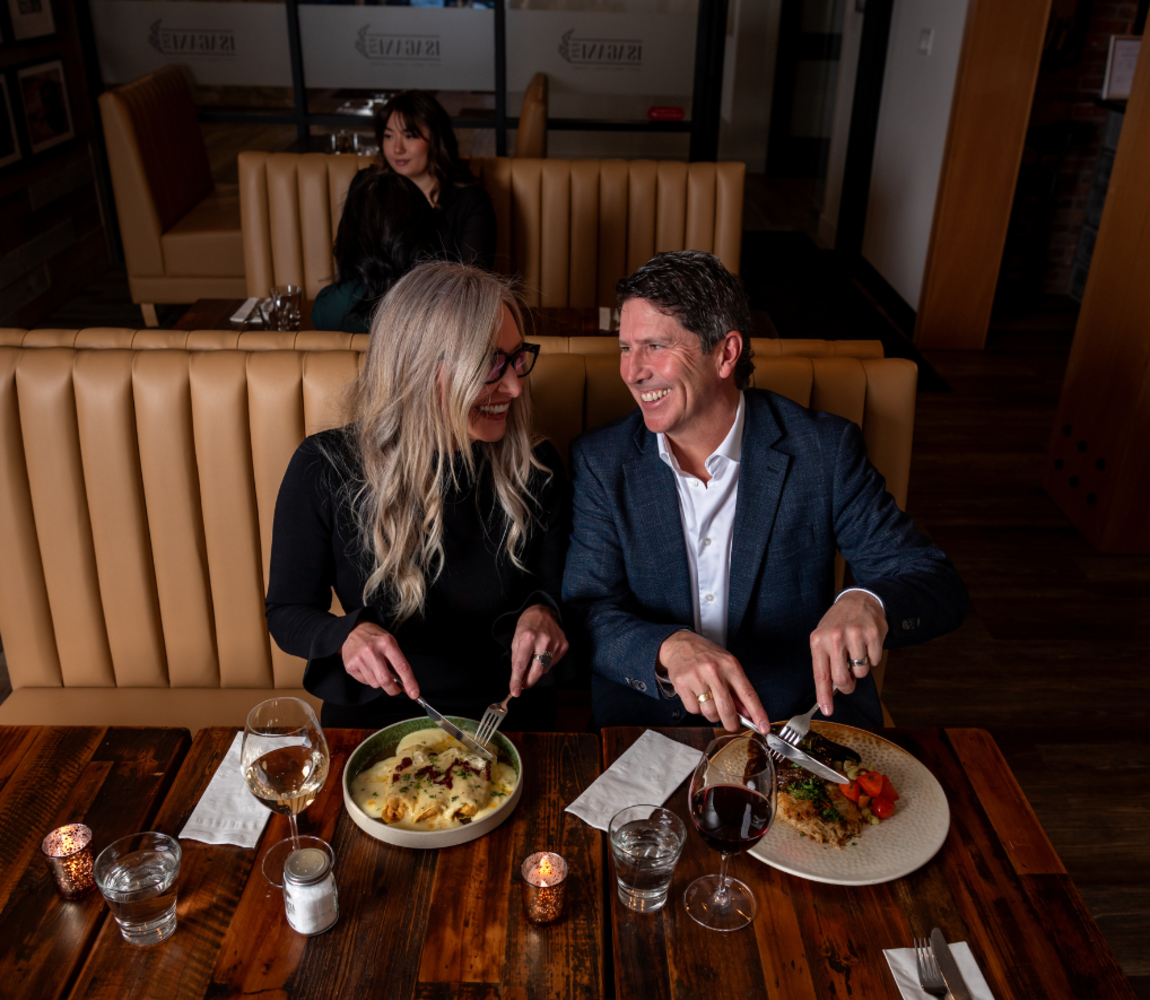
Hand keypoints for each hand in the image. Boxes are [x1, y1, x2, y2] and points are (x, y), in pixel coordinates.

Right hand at [341, 622, 419, 698]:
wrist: (352, 630)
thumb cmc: (375, 638)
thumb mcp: (390, 642)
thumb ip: (397, 660)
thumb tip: (404, 682)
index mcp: (386, 643)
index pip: (402, 667)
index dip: (409, 682)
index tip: (414, 693)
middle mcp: (372, 651)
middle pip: (386, 680)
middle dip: (393, 690)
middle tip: (396, 690)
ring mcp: (359, 659)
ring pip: (375, 684)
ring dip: (380, 682)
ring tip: (378, 670)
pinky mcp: (350, 666)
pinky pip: (364, 682)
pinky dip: (369, 679)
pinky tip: (367, 668)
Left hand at [510, 604, 568, 695]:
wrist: (543, 612)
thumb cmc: (526, 626)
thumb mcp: (516, 640)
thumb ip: (517, 661)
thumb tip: (518, 681)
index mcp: (527, 638)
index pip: (521, 665)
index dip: (517, 681)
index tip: (515, 692)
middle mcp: (543, 641)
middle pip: (536, 671)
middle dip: (529, 681)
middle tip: (524, 685)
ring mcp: (555, 643)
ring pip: (545, 669)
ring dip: (537, 670)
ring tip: (533, 659)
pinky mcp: (563, 645)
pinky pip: (553, 663)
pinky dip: (546, 663)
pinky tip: (543, 653)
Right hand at [657, 630, 769, 733]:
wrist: (679, 644)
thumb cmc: (707, 655)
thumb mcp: (727, 666)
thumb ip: (738, 690)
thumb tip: (747, 713)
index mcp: (730, 666)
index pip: (748, 694)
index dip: (757, 713)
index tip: (764, 727)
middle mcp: (714, 671)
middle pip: (727, 709)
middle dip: (731, 723)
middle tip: (732, 724)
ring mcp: (697, 678)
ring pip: (709, 712)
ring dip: (712, 714)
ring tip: (709, 701)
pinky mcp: (682, 684)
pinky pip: (694, 710)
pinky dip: (697, 708)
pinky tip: (696, 696)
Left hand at [809, 591, 886, 714]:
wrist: (858, 600)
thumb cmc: (838, 623)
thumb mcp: (823, 638)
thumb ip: (825, 662)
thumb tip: (829, 692)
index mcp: (818, 640)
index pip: (820, 674)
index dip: (824, 695)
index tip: (827, 710)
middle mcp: (834, 637)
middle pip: (842, 678)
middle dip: (847, 685)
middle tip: (849, 681)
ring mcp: (854, 635)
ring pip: (860, 672)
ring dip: (860, 669)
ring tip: (856, 652)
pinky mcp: (872, 634)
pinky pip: (874, 662)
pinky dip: (871, 659)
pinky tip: (866, 645)